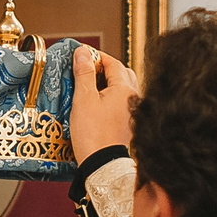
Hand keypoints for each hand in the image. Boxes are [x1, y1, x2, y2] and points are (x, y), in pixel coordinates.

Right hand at [69, 44, 139, 160]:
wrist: (101, 163)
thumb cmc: (92, 133)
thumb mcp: (83, 99)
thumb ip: (84, 73)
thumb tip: (83, 53)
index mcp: (125, 89)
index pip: (113, 63)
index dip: (97, 57)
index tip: (83, 56)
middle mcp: (133, 98)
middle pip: (122, 74)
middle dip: (105, 69)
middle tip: (86, 70)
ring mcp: (132, 112)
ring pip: (123, 88)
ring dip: (108, 84)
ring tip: (90, 87)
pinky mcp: (128, 123)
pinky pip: (122, 102)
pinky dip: (111, 97)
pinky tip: (97, 104)